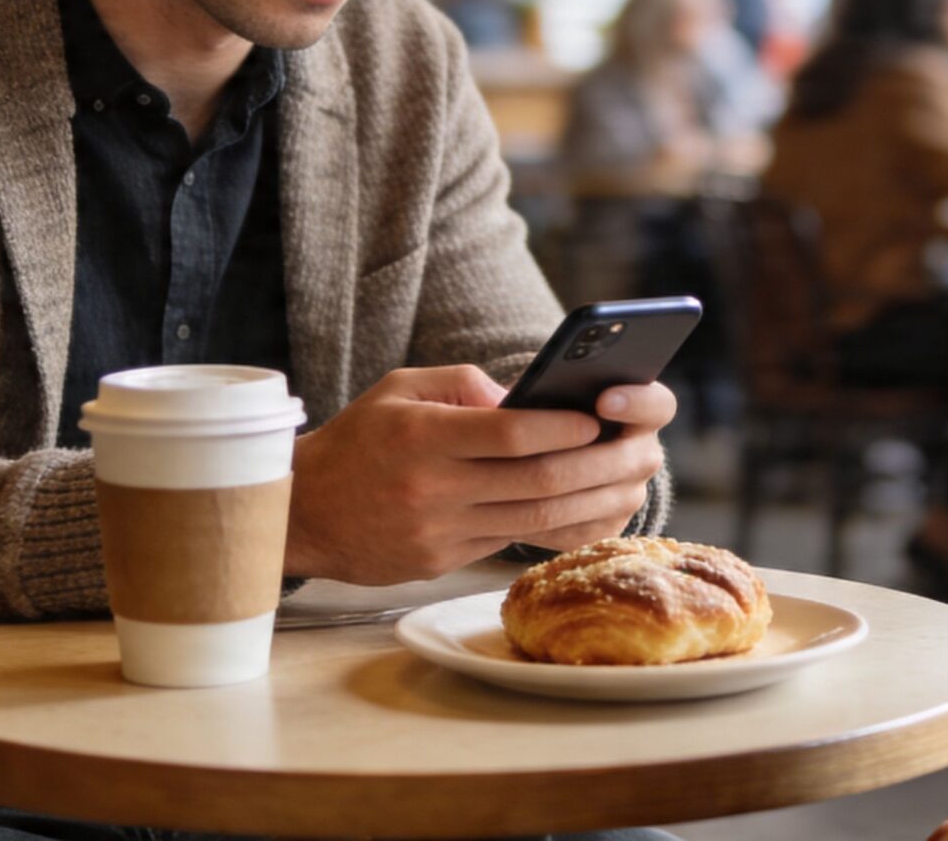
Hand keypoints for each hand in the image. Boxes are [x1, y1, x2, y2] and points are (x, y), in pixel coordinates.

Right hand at [282, 364, 673, 585]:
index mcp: (422, 437)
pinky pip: (518, 545)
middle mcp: (432, 490)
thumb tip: (531, 401)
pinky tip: (600, 510)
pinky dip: (566, 528)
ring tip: (636, 479)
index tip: (602, 415)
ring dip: (598, 500)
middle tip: (644, 448)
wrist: (303, 513)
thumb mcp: (399, 389)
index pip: (509, 434)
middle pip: (537, 483)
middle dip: (602, 465)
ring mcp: (440, 533)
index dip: (564, 426)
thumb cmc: (358, 440)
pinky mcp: (444, 562)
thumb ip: (465, 386)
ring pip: (537, 522)